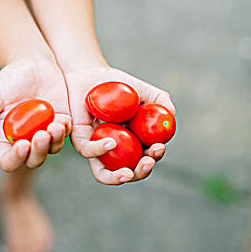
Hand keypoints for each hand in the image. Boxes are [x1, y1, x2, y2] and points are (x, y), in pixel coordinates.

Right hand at [0, 59, 71, 171]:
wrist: (33, 63)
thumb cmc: (10, 80)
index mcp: (6, 138)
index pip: (9, 160)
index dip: (15, 159)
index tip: (22, 145)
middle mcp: (26, 139)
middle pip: (33, 160)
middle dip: (38, 152)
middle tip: (41, 135)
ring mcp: (45, 132)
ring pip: (51, 150)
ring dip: (54, 142)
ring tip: (55, 126)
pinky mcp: (61, 123)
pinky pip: (65, 134)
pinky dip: (65, 130)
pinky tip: (62, 119)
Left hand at [65, 66, 175, 184]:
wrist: (91, 73)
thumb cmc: (118, 84)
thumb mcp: (143, 90)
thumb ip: (160, 101)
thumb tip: (171, 116)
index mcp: (134, 142)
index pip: (146, 157)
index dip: (154, 156)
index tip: (158, 146)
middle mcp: (116, 150)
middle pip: (129, 172)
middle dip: (141, 172)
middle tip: (148, 162)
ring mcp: (96, 148)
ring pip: (105, 174)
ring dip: (118, 178)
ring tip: (129, 173)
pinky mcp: (80, 140)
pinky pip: (88, 151)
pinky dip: (99, 150)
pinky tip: (111, 143)